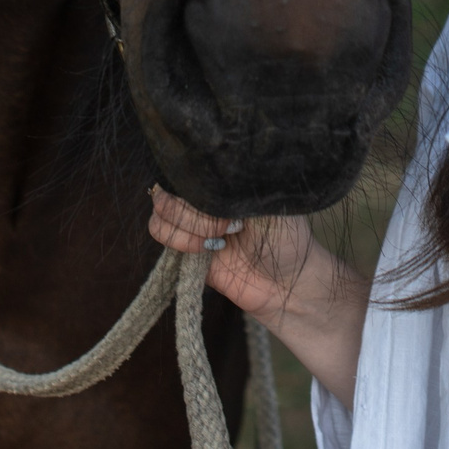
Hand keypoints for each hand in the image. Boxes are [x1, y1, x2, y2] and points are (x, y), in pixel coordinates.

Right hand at [149, 185, 371, 402]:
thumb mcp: (268, 202)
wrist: (288, 284)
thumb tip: (208, 168)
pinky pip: (161, 237)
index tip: (223, 200)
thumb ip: (236, 184)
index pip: (187, 164)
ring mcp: (191, 222)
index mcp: (222, 178)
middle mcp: (203, 197)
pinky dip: (183, 243)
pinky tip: (214, 251)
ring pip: (159, 215)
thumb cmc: (287, 237)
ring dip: (188, 230)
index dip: (196, 183)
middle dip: (196, 212)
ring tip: (221, 239)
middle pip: (167, 191)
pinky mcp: (185, 250)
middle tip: (231, 225)